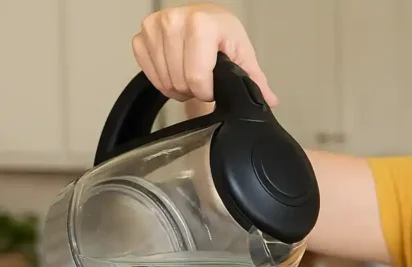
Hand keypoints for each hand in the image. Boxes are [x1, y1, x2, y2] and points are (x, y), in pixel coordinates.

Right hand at [131, 3, 277, 104]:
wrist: (206, 20)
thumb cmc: (223, 35)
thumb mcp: (243, 54)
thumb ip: (254, 80)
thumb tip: (269, 100)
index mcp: (202, 24)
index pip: (196, 76)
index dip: (207, 92)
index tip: (214, 87)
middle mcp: (175, 21)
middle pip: (179, 81)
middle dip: (193, 90)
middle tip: (204, 80)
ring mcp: (155, 27)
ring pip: (164, 80)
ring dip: (178, 86)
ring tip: (191, 74)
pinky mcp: (141, 36)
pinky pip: (148, 73)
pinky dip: (163, 80)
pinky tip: (175, 71)